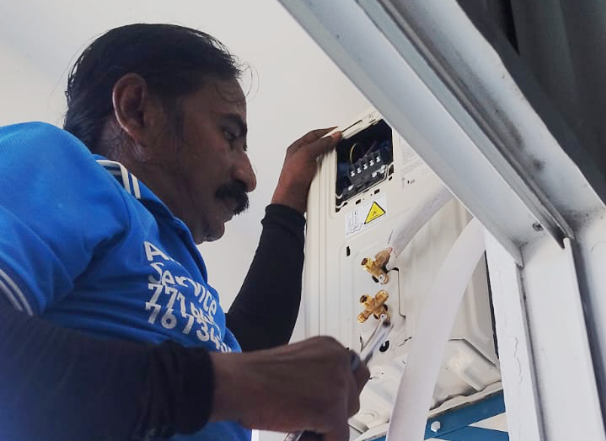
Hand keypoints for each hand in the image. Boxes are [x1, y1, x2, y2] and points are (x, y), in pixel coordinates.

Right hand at [210, 336, 369, 440]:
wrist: (238, 383)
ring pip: (346, 418)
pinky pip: (338, 438)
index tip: (324, 402)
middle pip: (353, 396)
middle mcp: (339, 360)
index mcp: (330, 347)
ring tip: (300, 423)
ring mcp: (338, 385)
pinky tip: (299, 432)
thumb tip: (331, 399)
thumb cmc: (256, 376)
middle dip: (335, 410)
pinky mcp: (333, 411)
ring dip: (328, 426)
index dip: (338, 393)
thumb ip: (319, 375)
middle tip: (309, 416)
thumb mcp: (298, 365)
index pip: (353, 374)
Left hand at [272, 128, 342, 213]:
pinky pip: (326, 170)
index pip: (315, 134)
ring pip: (324, 158)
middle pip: (320, 146)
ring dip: (331, 158)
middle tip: (340, 143)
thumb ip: (320, 144)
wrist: (292, 199)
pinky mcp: (314, 177)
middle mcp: (302, 156)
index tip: (339, 131)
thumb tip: (333, 136)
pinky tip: (333, 169)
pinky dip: (331, 169)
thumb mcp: (306, 155)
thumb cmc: (291, 179)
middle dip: (331, 144)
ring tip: (338, 156)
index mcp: (297, 147)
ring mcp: (309, 167)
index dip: (327, 132)